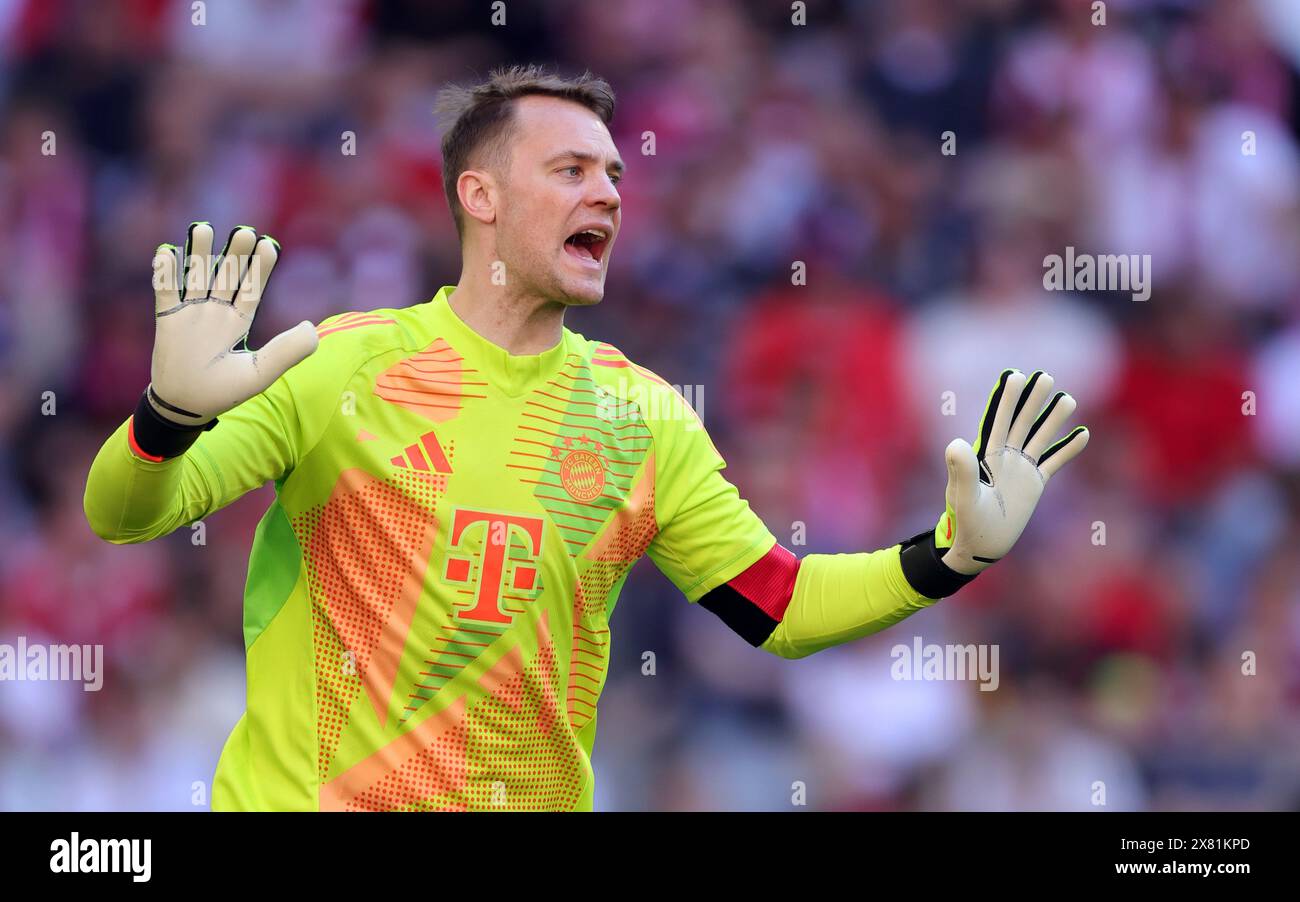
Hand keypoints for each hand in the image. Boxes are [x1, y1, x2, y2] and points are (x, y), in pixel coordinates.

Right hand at [148, 222, 317, 426]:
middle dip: (235, 254)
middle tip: (244, 231)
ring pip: (196, 276)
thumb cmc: (224, 392)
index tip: (268, 245)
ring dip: (198, 254)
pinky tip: (166, 252)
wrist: (186, 406)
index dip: (260, 268)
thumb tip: (311, 328)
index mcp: (239, 322)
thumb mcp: (260, 372)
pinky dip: (165, 273)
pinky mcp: (167, 319)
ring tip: (203, 228)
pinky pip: (165, 291)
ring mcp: (191, 313)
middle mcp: (216, 312)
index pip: (252, 289)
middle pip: (226, 276)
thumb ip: (287, 351)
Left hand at [937, 369, 1089, 575]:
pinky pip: (1054, 462)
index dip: (1006, 399)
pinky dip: (1068, 450)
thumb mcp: (963, 496)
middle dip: (1032, 400)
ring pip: (1040, 437)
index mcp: (985, 454)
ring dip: (1053, 419)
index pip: (998, 421)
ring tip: (1067, 398)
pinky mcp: (1035, 483)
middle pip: (1022, 422)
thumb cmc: (966, 521)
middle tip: (1045, 376)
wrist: (981, 545)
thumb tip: (955, 442)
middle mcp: (1005, 456)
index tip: (1014, 376)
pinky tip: (1083, 434)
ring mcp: (1021, 468)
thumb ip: (960, 470)